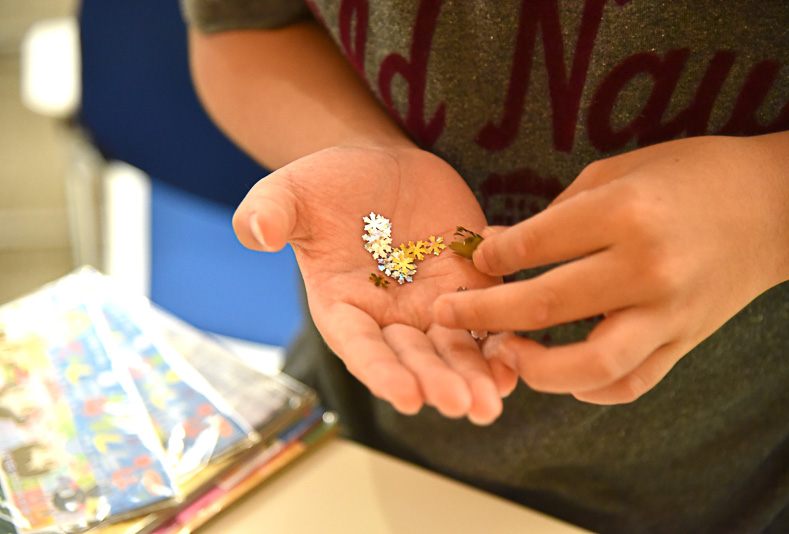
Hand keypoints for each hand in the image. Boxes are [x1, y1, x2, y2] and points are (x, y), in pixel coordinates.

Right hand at [233, 146, 516, 422]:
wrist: (379, 168)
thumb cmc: (328, 184)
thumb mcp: (291, 191)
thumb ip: (270, 212)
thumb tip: (253, 232)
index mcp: (342, 306)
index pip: (361, 347)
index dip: (382, 372)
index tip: (407, 397)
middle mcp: (388, 318)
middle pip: (414, 359)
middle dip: (438, 382)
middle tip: (462, 405)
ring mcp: (431, 307)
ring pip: (454, 351)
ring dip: (474, 377)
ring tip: (493, 401)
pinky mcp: (468, 289)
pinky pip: (487, 324)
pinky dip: (501, 346)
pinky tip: (516, 364)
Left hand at [434, 132, 788, 403]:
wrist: (774, 205)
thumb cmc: (689, 175)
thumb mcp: (616, 173)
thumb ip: (555, 216)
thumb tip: (497, 249)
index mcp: (624, 214)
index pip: (533, 245)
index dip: (491, 256)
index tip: (472, 260)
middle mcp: (645, 268)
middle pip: (544, 304)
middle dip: (482, 313)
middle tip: (443, 315)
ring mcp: (668, 313)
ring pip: (588, 364)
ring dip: (533, 367)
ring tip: (503, 352)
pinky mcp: (684, 342)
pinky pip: (628, 383)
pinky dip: (588, 388)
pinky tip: (559, 374)